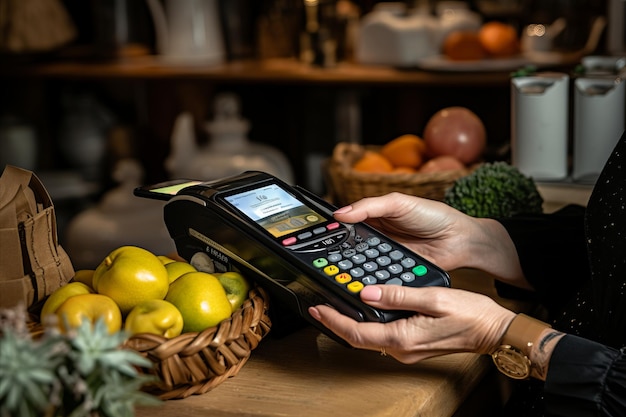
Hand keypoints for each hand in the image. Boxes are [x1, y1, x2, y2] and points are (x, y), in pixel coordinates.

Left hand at [309, 285, 514, 363]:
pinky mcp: (412, 345)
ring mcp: (406, 350)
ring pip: (370, 337)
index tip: (317, 309)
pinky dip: (369, 323)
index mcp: (402, 338)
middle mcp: (401, 349)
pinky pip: (383, 335)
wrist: (492, 331)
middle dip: (338, 323)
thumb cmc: (469, 315)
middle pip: (359, 337)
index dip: (334, 321)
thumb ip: (398, 295)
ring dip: (352, 323)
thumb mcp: (432, 298)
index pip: (357, 332)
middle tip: (321, 307)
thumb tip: (367, 292)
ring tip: (338, 306)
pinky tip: (367, 309)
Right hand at [333, 193, 527, 287]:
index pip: (347, 223)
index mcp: (374, 217)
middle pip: (350, 247)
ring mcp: (386, 256)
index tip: (317, 236)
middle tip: (324, 260)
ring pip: (362, 264)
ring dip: (354, 269)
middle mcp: (377, 238)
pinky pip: (379, 277)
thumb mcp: (399, 203)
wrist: (462, 240)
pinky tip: (362, 284)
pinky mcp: (395, 273)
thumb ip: (369, 206)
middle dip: (338, 253)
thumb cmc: (435, 215)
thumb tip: (340, 213)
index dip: (332, 229)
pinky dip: (371, 281)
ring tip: (340, 274)